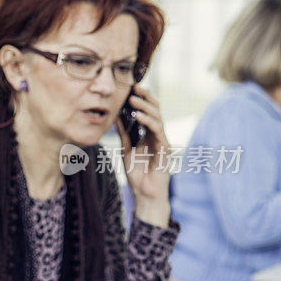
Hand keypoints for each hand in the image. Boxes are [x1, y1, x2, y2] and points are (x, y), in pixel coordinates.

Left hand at [116, 84, 171, 226]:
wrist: (145, 194)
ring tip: (133, 99)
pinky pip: (158, 132)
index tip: (128, 88)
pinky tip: (139, 116)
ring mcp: (162, 141)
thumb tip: (115, 116)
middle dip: (145, 97)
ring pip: (157, 118)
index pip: (147, 111)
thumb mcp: (126, 149)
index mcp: (148, 134)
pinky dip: (148, 122)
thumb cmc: (137, 173)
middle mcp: (157, 135)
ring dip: (145, 107)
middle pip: (155, 110)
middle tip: (133, 86)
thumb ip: (124, 134)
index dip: (140, 99)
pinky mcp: (164, 149)